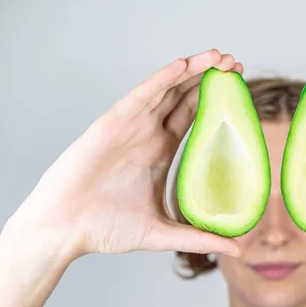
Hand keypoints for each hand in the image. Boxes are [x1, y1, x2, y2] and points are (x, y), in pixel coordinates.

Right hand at [7, 49, 240, 262]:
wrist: (65, 230)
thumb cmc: (106, 229)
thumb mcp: (163, 232)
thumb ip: (199, 238)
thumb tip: (239, 249)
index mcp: (161, 151)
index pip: (194, 117)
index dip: (217, 102)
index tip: (240, 89)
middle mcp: (148, 134)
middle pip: (184, 97)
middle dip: (210, 79)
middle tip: (236, 64)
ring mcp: (131, 127)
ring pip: (166, 90)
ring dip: (192, 71)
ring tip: (219, 57)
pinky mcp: (112, 124)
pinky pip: (141, 96)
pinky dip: (161, 79)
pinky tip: (183, 66)